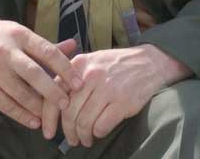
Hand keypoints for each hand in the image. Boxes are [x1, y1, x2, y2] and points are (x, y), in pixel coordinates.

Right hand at [0, 20, 81, 129]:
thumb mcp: (18, 33)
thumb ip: (45, 45)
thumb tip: (73, 46)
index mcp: (20, 36)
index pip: (48, 52)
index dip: (65, 68)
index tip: (78, 82)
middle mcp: (7, 52)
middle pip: (35, 74)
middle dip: (53, 91)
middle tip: (66, 103)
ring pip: (20, 92)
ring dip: (38, 106)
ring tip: (51, 115)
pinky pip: (4, 103)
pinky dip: (20, 114)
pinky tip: (33, 120)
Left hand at [52, 44, 189, 147]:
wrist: (151, 62)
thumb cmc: (119, 64)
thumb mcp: (93, 60)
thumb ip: (71, 76)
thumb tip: (52, 102)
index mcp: (79, 64)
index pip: (54, 96)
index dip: (48, 118)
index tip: (48, 131)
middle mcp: (90, 76)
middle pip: (69, 114)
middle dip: (68, 132)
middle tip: (72, 139)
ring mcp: (107, 89)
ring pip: (84, 123)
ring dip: (83, 137)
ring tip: (85, 139)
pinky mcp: (122, 102)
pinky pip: (101, 126)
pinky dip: (98, 134)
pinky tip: (99, 133)